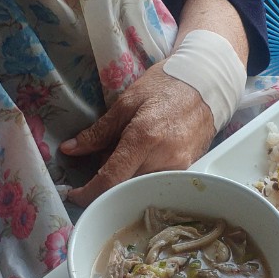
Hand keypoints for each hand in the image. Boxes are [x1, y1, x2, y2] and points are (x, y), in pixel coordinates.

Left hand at [61, 62, 215, 208]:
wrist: (207, 82)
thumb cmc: (166, 85)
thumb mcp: (126, 102)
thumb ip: (99, 131)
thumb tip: (71, 150)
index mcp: (144, 138)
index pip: (111, 179)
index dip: (89, 192)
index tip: (75, 195)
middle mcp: (164, 158)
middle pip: (125, 185)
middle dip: (107, 179)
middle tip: (102, 158)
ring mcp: (179, 166)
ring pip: (141, 185)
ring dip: (126, 176)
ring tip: (125, 152)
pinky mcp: (188, 169)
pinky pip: (157, 180)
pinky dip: (143, 173)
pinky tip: (143, 155)